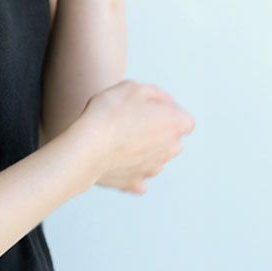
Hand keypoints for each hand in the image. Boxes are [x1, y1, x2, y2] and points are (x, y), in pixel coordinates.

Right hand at [76, 80, 195, 194]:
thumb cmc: (109, 112)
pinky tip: (115, 159)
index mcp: (174, 124)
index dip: (166, 111)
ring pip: (156, 158)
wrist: (87, 146)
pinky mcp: (134, 184)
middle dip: (159, 131)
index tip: (147, 106)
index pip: (184, 119)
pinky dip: (130, 169)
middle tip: (132, 120)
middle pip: (173, 140)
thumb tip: (164, 102)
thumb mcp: (132, 87)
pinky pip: (138, 176)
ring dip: (145, 149)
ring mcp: (153, 169)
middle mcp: (170, 150)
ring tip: (120, 137)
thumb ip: (155, 93)